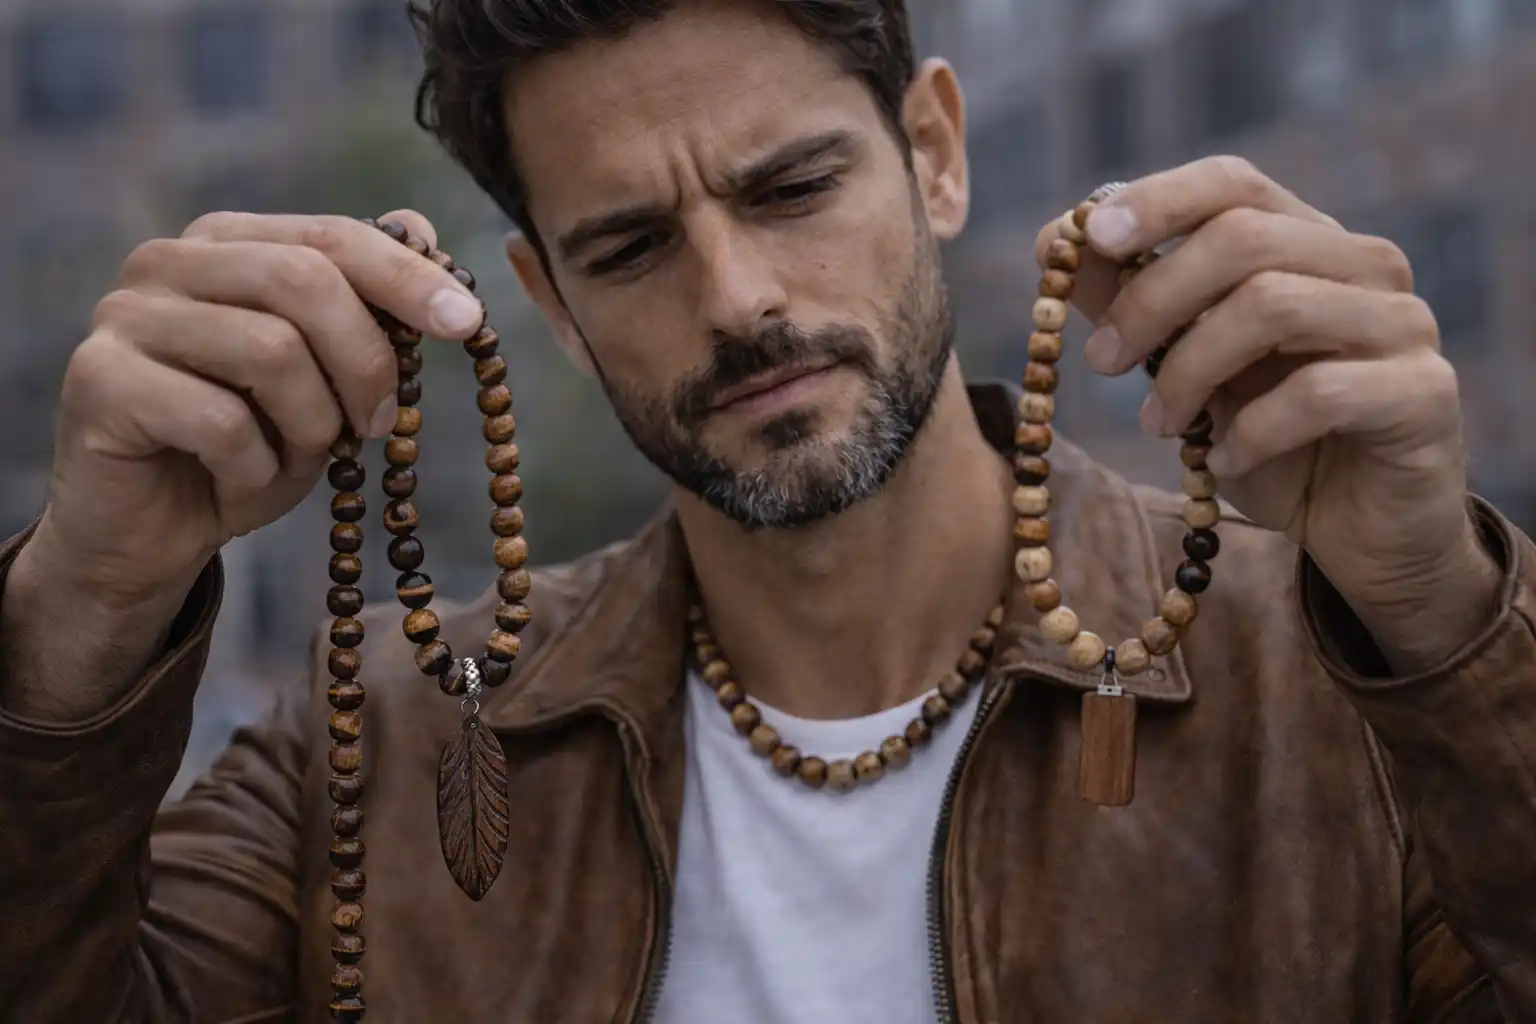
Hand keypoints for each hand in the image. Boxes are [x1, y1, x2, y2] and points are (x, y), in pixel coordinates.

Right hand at [30, 209, 485, 611]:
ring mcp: (124, 315)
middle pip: (304, 280)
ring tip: (299, 457)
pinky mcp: (98, 380)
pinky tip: (242, 480)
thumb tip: (424, 228)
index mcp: (227, 244)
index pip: (331, 236)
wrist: (151, 534)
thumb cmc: (247, 447)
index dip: (407, 277)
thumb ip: (364, 306)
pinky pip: (220, 421)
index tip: (468, 323)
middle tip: (380, 425)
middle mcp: (167, 262)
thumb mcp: (325, 380)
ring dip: (312, 424)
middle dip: (366, 361)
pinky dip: (256, 466)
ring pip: (270, 350)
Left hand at [1036, 156, 1497, 667]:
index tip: (1091, 239)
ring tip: (1157, 425)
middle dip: (1152, 299)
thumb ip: (1133, 302)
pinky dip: (1249, 432)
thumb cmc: (1269, 440)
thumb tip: (1054, 241)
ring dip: (1189, 370)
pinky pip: (1317, 393)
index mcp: (1307, 242)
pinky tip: (1222, 463)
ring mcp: (1403, 324)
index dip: (1158, 201)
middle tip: (1101, 360)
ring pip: (1272, 306)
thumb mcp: (1187, 368)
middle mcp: (1365, 266)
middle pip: (1243, 239)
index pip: (1233, 183)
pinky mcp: (1422, 393)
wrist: (1359, 532)